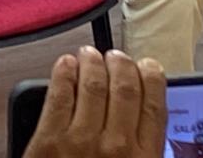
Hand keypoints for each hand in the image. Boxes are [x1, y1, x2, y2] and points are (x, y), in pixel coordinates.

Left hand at [22, 47, 166, 157]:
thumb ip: (143, 155)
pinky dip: (64, 73)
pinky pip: (58, 95)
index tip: (147, 66)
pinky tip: (65, 65)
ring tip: (90, 55)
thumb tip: (149, 125)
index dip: (152, 79)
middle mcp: (117, 148)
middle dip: (122, 66)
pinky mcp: (48, 141)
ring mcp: (80, 142)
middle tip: (117, 57)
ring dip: (92, 63)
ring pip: (92, 84)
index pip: (155, 106)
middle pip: (124, 89)